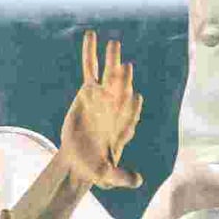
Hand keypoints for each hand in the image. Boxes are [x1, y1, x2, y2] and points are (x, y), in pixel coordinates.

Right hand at [53, 33, 145, 191]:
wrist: (79, 159)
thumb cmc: (96, 168)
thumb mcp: (108, 175)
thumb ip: (122, 176)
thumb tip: (138, 182)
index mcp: (124, 127)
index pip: (130, 116)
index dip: (132, 109)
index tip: (134, 100)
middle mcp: (117, 109)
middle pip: (121, 92)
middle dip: (124, 81)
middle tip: (126, 69)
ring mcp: (103, 97)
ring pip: (108, 76)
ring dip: (111, 61)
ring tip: (114, 44)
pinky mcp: (89, 91)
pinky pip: (90, 68)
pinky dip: (90, 53)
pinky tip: (91, 36)